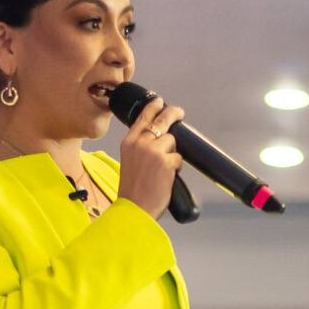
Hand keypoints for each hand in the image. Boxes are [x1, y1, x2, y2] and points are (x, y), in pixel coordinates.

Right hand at [116, 94, 185, 220]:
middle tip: (179, 112)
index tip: (159, 101)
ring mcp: (154, 151)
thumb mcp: (129, 161)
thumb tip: (159, 138)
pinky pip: (178, 158)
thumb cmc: (133, 190)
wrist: (134, 208)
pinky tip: (166, 177)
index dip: (153, 107)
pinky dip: (176, 167)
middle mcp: (141, 143)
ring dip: (172, 153)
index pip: (143, 117)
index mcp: (129, 142)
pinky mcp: (167, 161)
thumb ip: (140, 147)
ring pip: (172, 141)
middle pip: (162, 120)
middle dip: (173, 113)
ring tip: (163, 169)